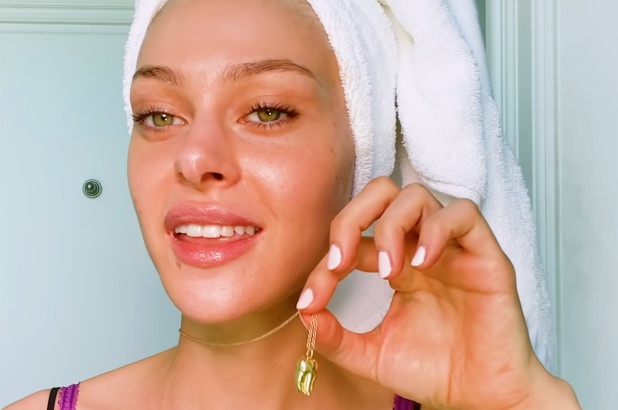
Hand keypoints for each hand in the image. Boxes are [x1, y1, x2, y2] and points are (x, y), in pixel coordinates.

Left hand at [297, 177, 578, 409]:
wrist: (479, 397)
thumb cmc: (432, 371)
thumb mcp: (371, 356)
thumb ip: (336, 337)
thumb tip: (304, 312)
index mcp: (395, 264)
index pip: (355, 238)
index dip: (328, 259)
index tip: (312, 299)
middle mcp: (420, 248)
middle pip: (382, 193)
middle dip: (352, 217)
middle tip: (342, 260)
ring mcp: (452, 248)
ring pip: (418, 196)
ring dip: (392, 226)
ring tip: (390, 271)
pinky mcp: (485, 255)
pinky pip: (463, 214)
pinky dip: (437, 230)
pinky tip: (422, 264)